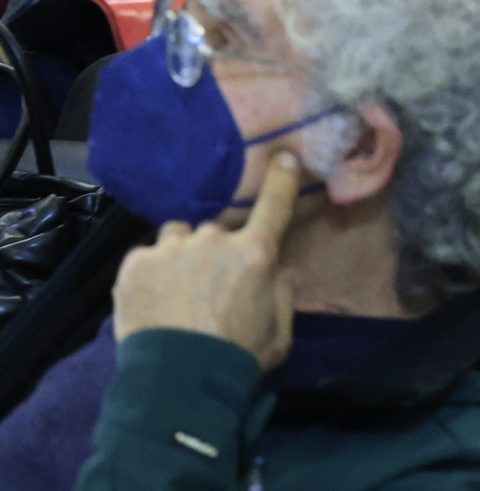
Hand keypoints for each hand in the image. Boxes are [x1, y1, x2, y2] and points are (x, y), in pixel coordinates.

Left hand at [112, 150, 299, 370]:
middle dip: (213, 249)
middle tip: (206, 283)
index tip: (284, 157)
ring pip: (177, 235)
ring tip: (173, 287)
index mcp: (256, 253)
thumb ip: (282, 293)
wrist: (178, 382)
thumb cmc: (238, 358)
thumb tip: (278, 269)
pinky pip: (146, 255)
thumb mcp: (279, 330)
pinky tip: (151, 298)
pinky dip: (149, 271)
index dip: (282, 178)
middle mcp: (214, 239)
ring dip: (179, 253)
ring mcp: (172, 248)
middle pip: (214, 229)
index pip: (275, 203)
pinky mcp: (136, 263)